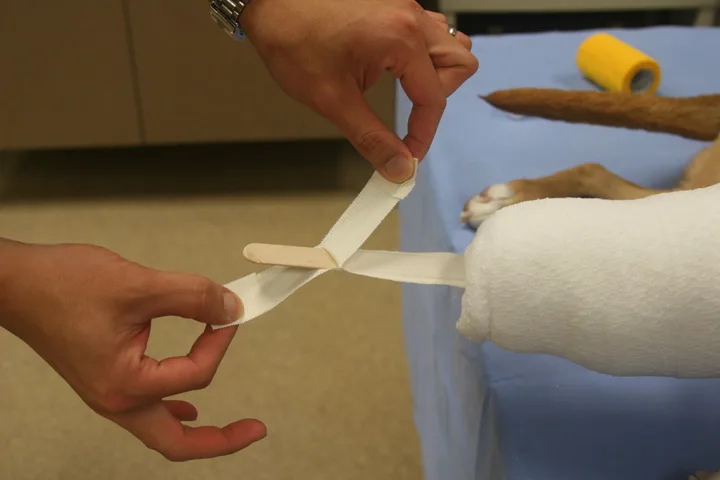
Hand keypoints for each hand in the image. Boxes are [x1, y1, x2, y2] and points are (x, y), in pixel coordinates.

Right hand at [0, 240, 264, 460]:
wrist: (15, 283)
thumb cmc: (62, 285)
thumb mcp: (140, 285)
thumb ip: (193, 297)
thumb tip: (231, 308)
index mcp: (125, 384)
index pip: (196, 373)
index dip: (220, 342)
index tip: (229, 314)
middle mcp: (116, 399)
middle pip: (177, 442)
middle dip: (221, 439)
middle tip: (255, 429)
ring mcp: (108, 393)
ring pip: (161, 429)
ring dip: (197, 429)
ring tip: (230, 427)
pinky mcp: (105, 379)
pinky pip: (147, 408)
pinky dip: (173, 407)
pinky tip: (188, 402)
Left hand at [241, 0, 477, 182]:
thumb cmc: (293, 41)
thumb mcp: (333, 99)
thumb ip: (372, 137)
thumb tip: (399, 168)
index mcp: (402, 39)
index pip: (435, 98)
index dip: (423, 134)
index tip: (408, 155)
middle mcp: (411, 17)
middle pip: (459, 62)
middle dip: (439, 95)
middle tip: (409, 112)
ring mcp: (403, 4)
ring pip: (445, 41)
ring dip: (434, 70)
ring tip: (400, 85)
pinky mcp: (391, 1)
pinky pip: (424, 27)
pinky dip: (418, 51)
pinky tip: (390, 63)